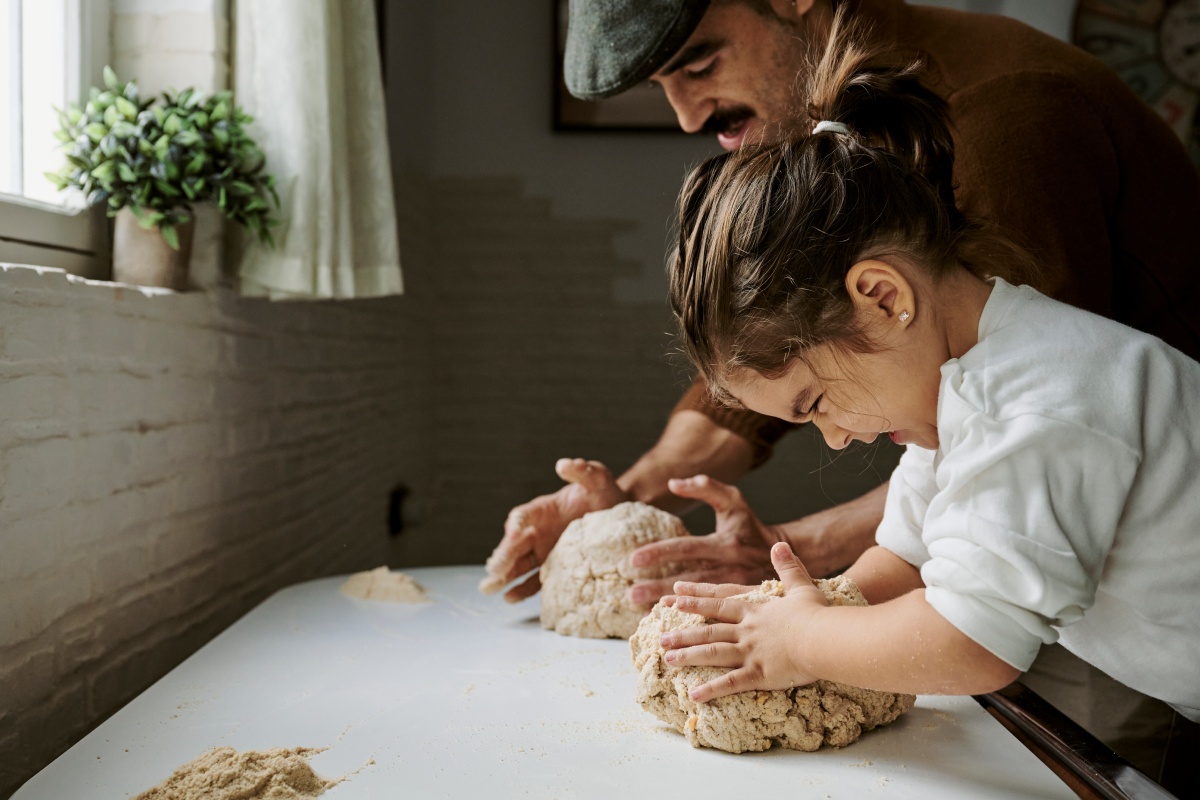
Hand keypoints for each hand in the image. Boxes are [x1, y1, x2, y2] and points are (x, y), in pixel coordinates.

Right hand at [480, 458, 627, 601]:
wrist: (619, 518)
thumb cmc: (605, 494)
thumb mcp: (598, 479)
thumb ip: (583, 471)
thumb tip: (564, 464)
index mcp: (543, 510)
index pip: (522, 516)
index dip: (516, 525)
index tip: (513, 534)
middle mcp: (538, 531)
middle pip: (514, 544)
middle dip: (502, 557)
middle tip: (493, 571)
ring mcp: (543, 551)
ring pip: (518, 564)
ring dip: (503, 576)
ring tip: (489, 588)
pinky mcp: (553, 569)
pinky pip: (534, 580)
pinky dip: (522, 589)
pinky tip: (509, 598)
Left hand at [625, 475, 782, 604]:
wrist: (790, 552)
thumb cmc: (751, 526)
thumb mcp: (733, 501)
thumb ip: (705, 487)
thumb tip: (673, 483)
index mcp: (726, 543)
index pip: (687, 548)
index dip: (660, 553)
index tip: (634, 559)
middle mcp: (731, 567)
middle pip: (689, 579)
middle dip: (659, 586)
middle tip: (631, 593)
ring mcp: (737, 589)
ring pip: (699, 601)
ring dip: (672, 607)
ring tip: (643, 612)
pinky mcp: (742, 604)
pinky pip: (713, 613)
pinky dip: (692, 619)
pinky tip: (672, 626)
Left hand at [660, 542, 829, 702]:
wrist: (825, 637)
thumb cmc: (817, 614)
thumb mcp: (802, 586)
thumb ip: (789, 566)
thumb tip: (779, 544)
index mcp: (755, 610)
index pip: (719, 603)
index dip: (696, 601)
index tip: (675, 599)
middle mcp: (747, 630)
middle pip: (709, 630)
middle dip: (683, 634)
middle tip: (661, 638)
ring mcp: (751, 652)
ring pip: (713, 653)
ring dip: (689, 656)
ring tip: (668, 660)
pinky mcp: (760, 673)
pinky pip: (731, 683)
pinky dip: (712, 689)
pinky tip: (694, 694)